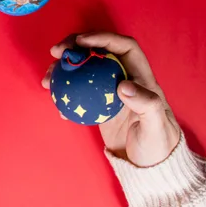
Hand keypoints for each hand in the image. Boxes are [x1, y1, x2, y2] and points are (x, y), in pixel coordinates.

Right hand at [41, 33, 180, 166]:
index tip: (81, 41)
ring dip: (63, 69)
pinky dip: (64, 93)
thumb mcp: (156, 128)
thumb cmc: (159, 146)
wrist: (150, 168)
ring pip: (83, 70)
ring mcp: (109, 92)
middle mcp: (124, 78)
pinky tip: (55, 103)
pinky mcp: (98, 105)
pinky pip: (77, 92)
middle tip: (55, 52)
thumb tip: (124, 85)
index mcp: (141, 77)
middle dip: (75, 46)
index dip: (103, 38)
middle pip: (98, 52)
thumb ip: (146, 105)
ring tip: (47, 79)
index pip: (124, 47)